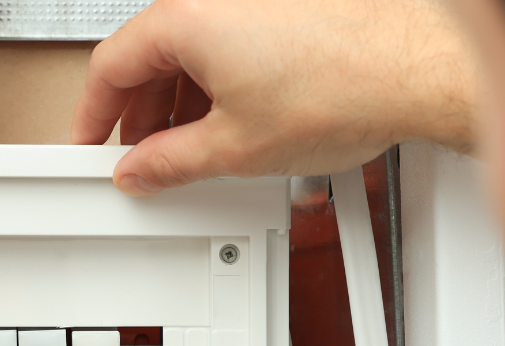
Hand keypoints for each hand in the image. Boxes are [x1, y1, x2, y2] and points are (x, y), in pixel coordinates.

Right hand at [71, 0, 477, 195]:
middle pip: (149, 56)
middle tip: (142, 160)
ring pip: (190, 51)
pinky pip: (227, 43)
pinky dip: (218, 83)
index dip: (93, 116)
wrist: (413, 70)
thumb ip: (171, 163)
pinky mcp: (280, 9)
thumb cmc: (340, 89)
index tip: (91, 145)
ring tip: (192, 153)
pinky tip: (231, 124)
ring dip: (182, 103)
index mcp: (184, 18)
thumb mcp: (235, 148)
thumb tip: (142, 170)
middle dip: (142, 115)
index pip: (110, 66)